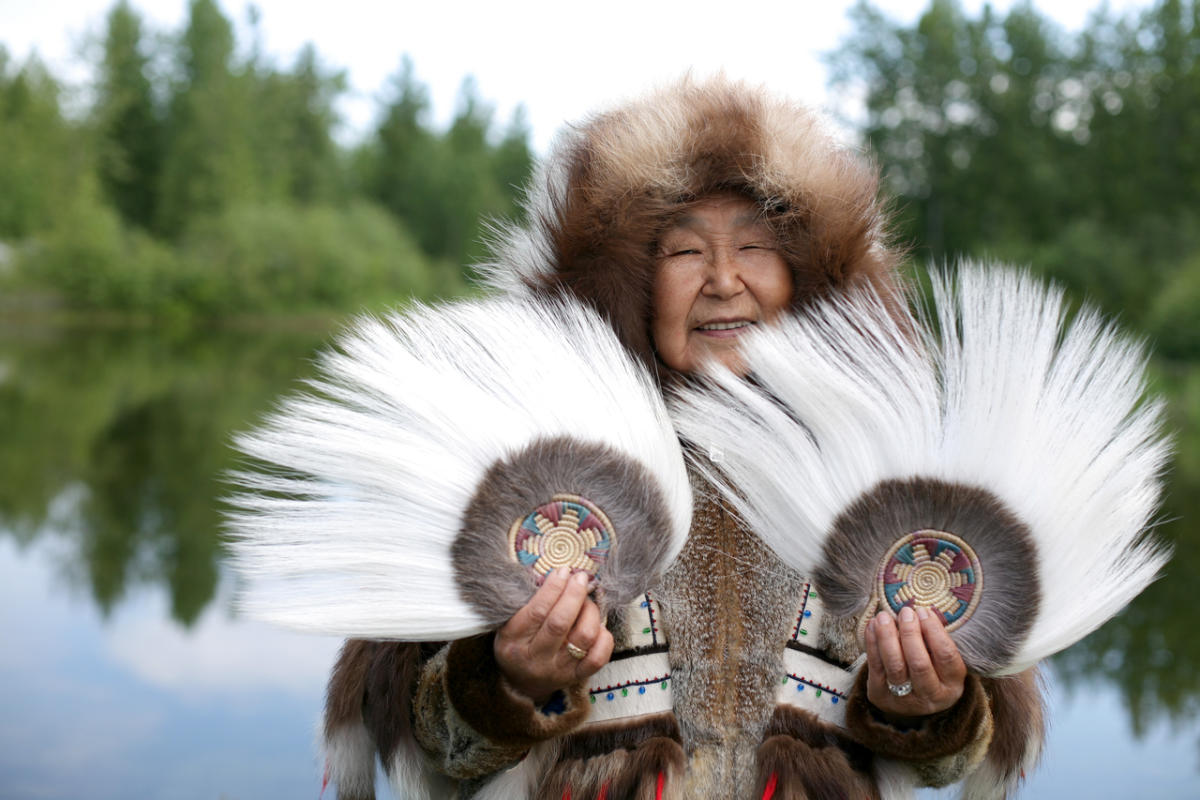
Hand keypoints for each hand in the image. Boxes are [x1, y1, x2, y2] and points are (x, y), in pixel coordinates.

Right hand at [493, 568, 613, 704]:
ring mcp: (558, 669)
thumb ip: (531, 600)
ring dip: (590, 612)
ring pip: (583, 637)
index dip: (553, 588)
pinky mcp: (576, 677)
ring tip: (587, 601)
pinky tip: (598, 626)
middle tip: (580, 578)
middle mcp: (536, 658)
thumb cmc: (518, 643)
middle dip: (574, 595)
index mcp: (514, 641)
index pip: (537, 611)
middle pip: (560, 623)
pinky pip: (598, 658)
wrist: (521, 683)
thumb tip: (561, 574)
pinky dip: (604, 637)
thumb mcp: (510, 622)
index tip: (563, 571)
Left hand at [864, 605, 965, 721]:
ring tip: (884, 616)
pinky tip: (872, 626)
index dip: (934, 631)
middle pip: (919, 663)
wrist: (909, 702)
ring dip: (887, 637)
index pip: (946, 656)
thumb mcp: (940, 660)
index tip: (923, 611)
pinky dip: (872, 643)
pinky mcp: (880, 696)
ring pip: (895, 666)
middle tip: (905, 612)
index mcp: (952, 685)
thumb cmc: (929, 670)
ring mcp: (904, 700)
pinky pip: (875, 666)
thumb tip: (919, 612)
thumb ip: (933, 640)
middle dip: (910, 633)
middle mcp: (931, 696)